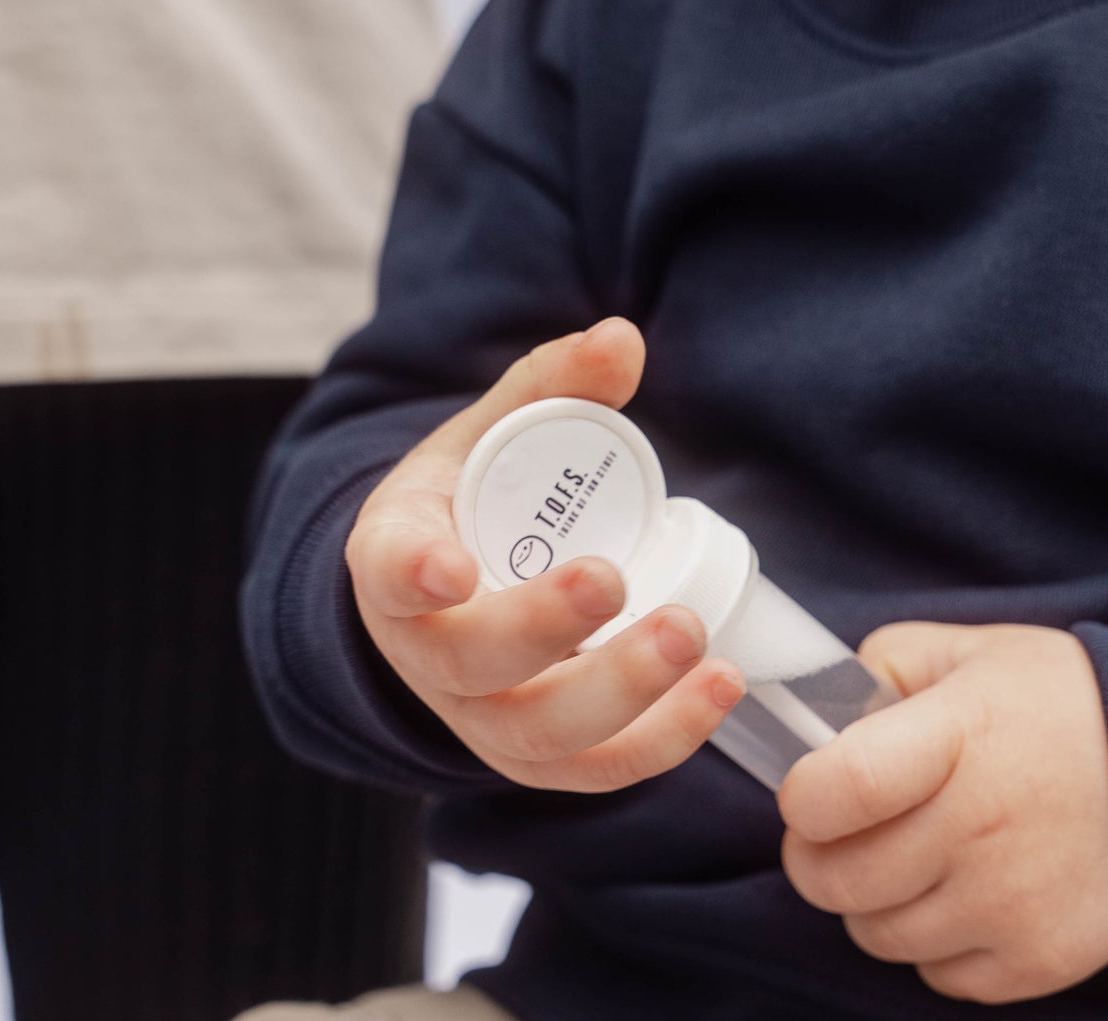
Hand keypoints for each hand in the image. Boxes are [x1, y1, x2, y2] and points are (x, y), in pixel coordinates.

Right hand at [345, 317, 745, 791]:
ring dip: (619, 694)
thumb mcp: (490, 435)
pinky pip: (590, 771)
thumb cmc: (469, 505)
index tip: (451, 568)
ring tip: (694, 638)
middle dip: (543, 629)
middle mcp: (428, 652)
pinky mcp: (534, 754)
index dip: (412, 574)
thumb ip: (551, 385)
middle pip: (472, 663)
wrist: (449, 592)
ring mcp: (479, 715)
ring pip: (536, 732)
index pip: (389, 572)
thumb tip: (623, 337)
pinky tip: (718, 689)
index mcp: (398, 559)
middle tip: (613, 582)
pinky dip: (659, 742)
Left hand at [778, 622, 1107, 1004]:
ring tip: (903, 855)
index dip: (802, 796)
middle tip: (836, 829)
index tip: (810, 787)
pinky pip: (936, 975)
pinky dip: (929, 942)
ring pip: (874, 934)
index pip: (839, 789)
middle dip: (815, 855)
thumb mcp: (972, 651)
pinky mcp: (1039, 961)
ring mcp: (1010, 903)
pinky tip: (956, 891)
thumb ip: (886, 666)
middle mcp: (981, 826)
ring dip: (869, 901)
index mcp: (959, 735)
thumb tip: (823, 712)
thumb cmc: (1063, 703)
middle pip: (837, 879)